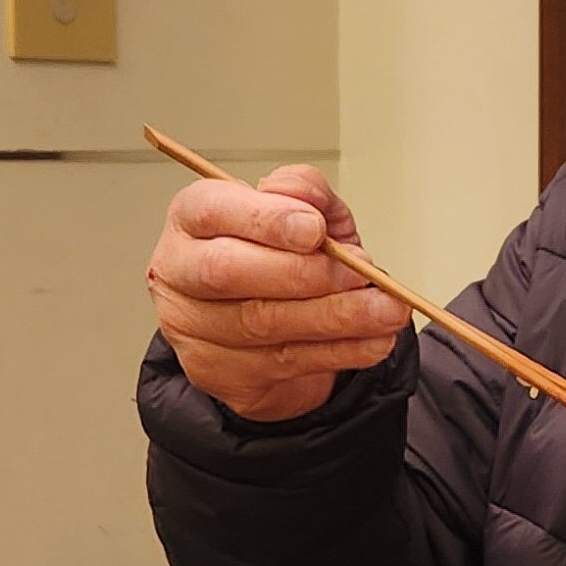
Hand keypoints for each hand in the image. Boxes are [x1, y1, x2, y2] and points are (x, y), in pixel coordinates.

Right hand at [146, 165, 410, 423]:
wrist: (268, 323)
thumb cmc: (279, 253)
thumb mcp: (301, 211)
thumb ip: (305, 193)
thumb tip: (306, 200)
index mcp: (193, 217)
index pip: (213, 210)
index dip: (266, 220)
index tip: (315, 230)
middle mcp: (179, 271)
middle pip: (227, 271)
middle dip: (303, 273)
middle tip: (359, 274)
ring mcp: (191, 327)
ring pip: (261, 323)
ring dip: (335, 317)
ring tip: (386, 309)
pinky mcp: (216, 372)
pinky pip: (282, 363)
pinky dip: (339, 351)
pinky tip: (373, 339)